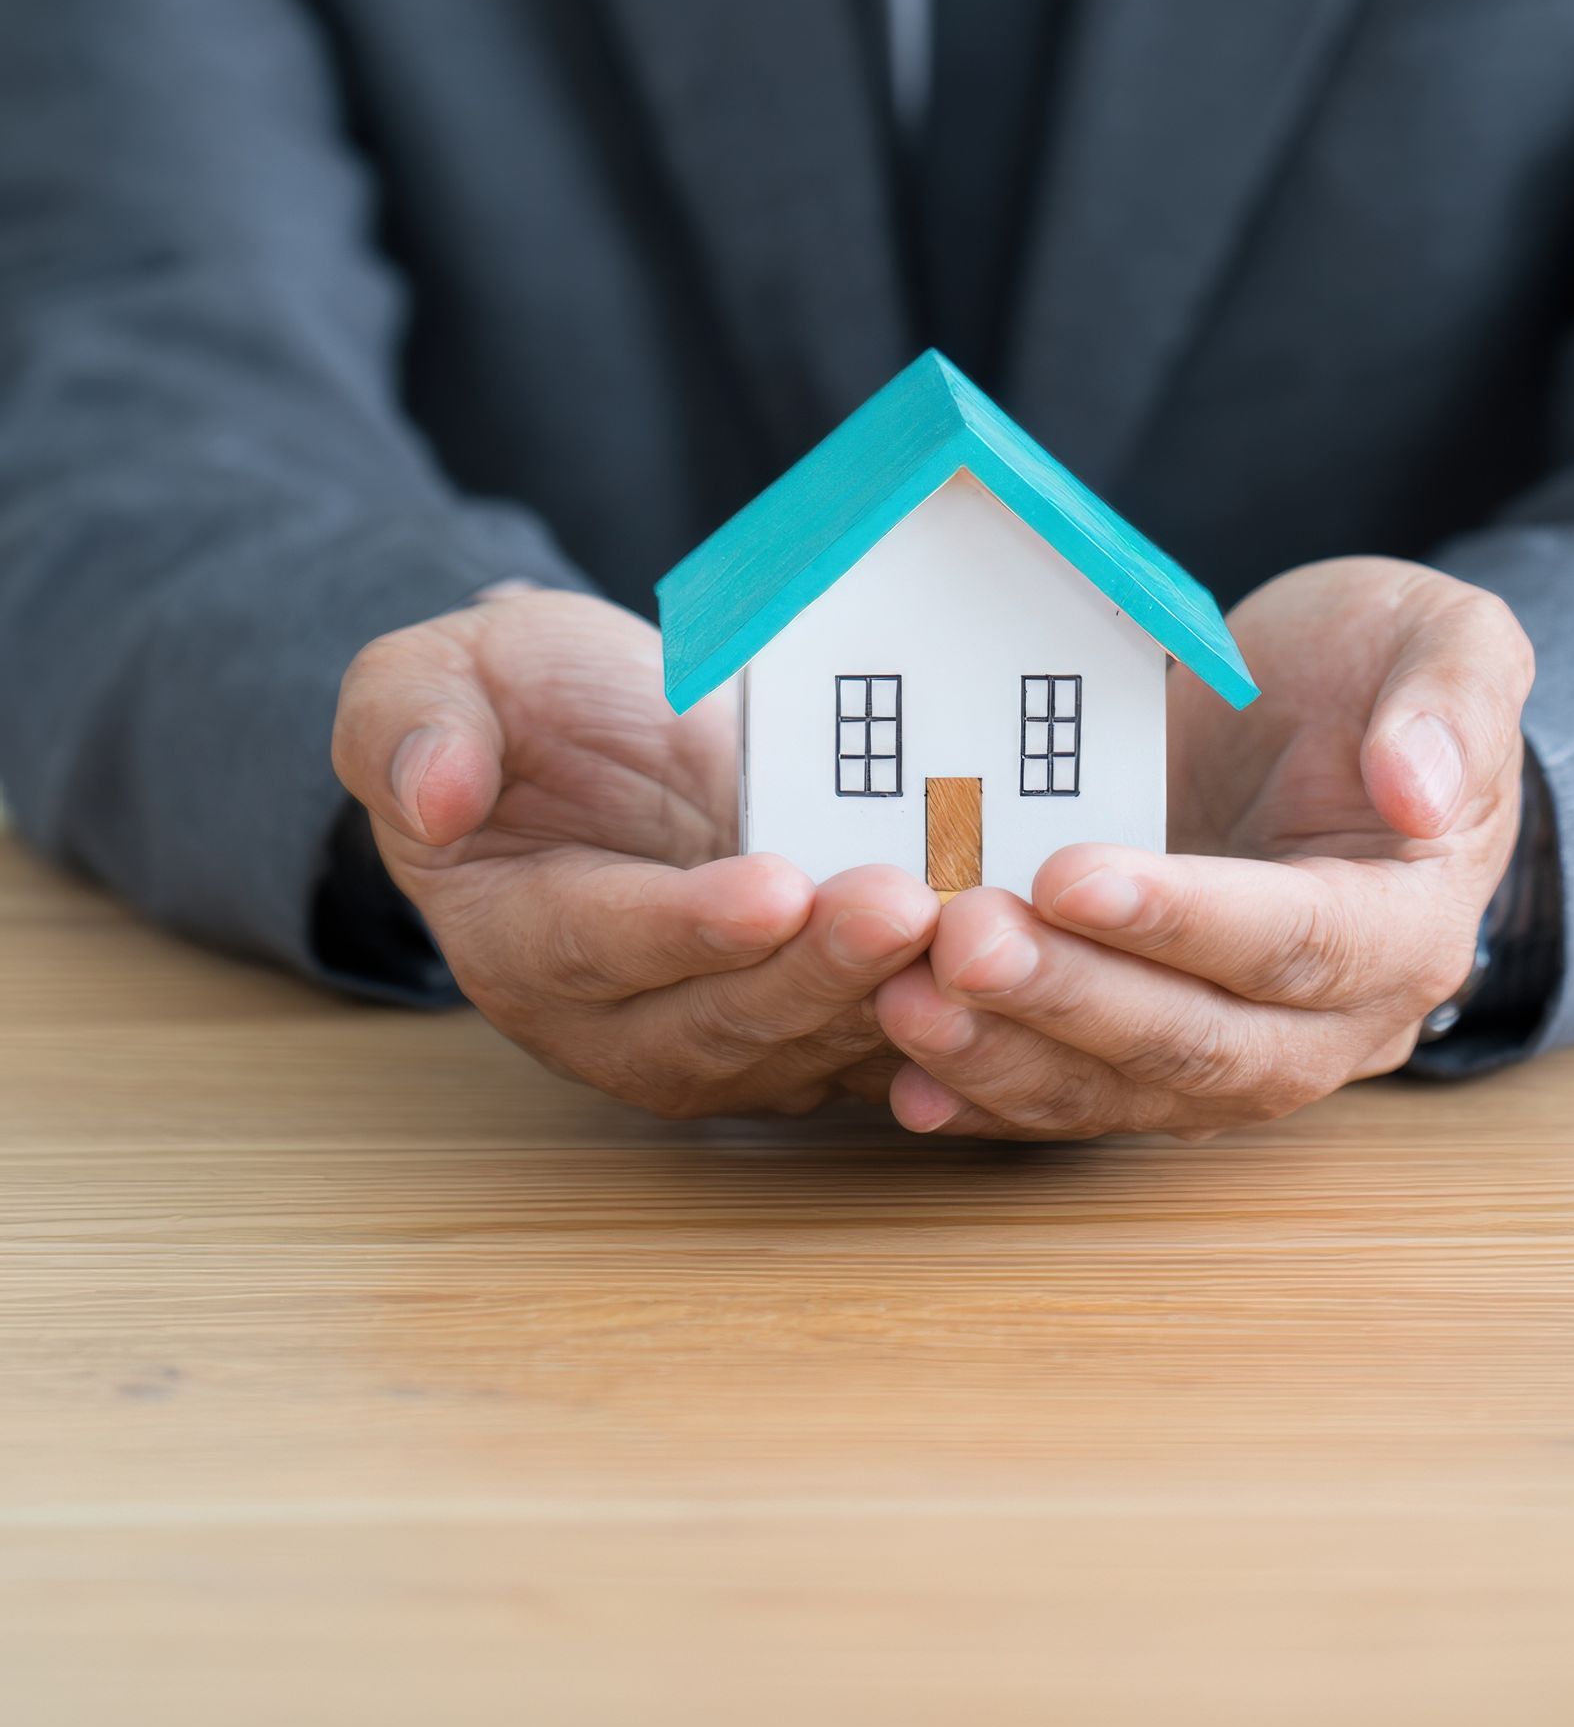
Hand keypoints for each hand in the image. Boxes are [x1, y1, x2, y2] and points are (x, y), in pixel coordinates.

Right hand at [331, 588, 936, 1115]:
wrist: (596, 739)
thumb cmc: (513, 703)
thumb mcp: (425, 678)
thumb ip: (411, 728)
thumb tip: (434, 794)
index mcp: (516, 940)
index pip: (603, 945)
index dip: (688, 925)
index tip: (771, 886)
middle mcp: (618, 1020)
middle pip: (725, 1016)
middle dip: (819, 967)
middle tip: (906, 905)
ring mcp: (721, 1036)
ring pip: (812, 1045)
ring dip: (892, 998)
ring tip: (970, 932)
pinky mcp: (808, 1028)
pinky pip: (876, 1048)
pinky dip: (941, 1026)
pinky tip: (1009, 970)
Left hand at [874, 557, 1532, 1139]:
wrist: (1330, 718)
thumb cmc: (1381, 667)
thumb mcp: (1445, 636)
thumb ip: (1452, 702)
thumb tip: (1421, 790)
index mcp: (1410, 923)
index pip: (1296, 941)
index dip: (1183, 919)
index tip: (1069, 873)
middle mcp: (1334, 1021)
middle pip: (1200, 1040)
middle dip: (1071, 997)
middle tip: (960, 938)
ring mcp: (1244, 1050)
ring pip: (1128, 1088)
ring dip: (1013, 1056)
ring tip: (909, 1000)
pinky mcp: (1159, 1052)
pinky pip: (1081, 1098)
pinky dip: (995, 1096)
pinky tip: (910, 1080)